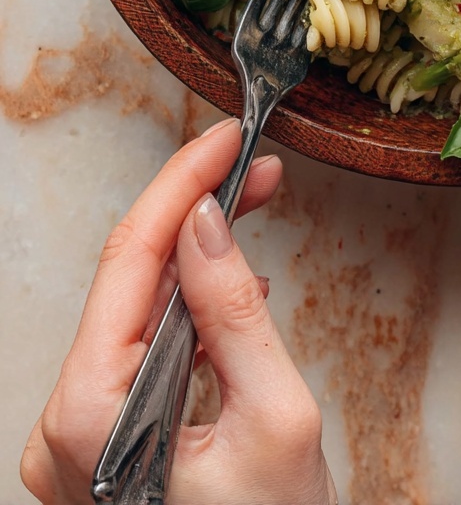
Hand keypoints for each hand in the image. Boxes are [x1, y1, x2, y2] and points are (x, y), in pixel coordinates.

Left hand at [21, 119, 336, 504]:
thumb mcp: (276, 418)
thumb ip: (235, 310)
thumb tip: (203, 221)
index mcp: (88, 416)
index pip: (131, 260)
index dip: (182, 184)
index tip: (227, 137)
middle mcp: (61, 427)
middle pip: (128, 281)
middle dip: (194, 213)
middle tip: (256, 169)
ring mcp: (75, 440)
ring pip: (134, 312)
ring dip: (193, 257)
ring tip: (252, 209)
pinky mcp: (100, 446)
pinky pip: (139, 353)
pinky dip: (185, 310)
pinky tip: (228, 284)